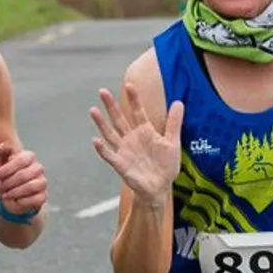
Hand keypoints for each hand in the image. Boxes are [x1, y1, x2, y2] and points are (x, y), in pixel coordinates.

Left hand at [0, 140, 47, 216]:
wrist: (10, 196)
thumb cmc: (5, 178)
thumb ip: (0, 153)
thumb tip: (3, 145)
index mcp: (29, 157)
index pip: (21, 160)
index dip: (6, 169)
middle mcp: (38, 168)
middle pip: (24, 175)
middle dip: (8, 183)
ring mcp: (42, 182)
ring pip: (31, 187)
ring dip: (14, 192)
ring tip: (5, 195)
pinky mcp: (43, 196)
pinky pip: (35, 199)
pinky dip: (22, 201)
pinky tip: (16, 200)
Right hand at [90, 84, 182, 202]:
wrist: (160, 187)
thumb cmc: (165, 165)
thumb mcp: (172, 142)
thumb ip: (174, 122)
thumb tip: (179, 102)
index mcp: (144, 131)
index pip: (137, 112)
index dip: (134, 99)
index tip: (129, 85)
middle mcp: (132, 138)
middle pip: (119, 119)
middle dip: (111, 106)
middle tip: (102, 91)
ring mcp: (125, 151)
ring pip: (110, 134)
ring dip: (101, 123)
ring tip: (93, 110)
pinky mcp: (121, 164)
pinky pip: (109, 155)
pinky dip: (102, 149)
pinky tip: (96, 141)